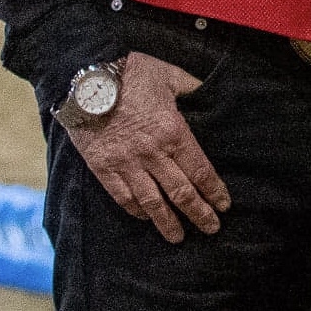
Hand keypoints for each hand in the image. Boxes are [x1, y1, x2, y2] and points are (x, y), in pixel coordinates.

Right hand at [62, 50, 230, 242]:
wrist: (87, 77)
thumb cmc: (131, 73)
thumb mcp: (170, 75)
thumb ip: (192, 88)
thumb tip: (209, 93)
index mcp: (173, 131)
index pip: (199, 170)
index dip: (214, 190)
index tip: (224, 205)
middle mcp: (152, 153)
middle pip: (180, 192)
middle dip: (199, 213)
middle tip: (212, 229)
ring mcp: (126, 163)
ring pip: (152, 202)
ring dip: (167, 222)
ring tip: (178, 237)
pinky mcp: (103, 167)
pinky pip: (122, 196)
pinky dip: (136, 210)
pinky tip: (146, 218)